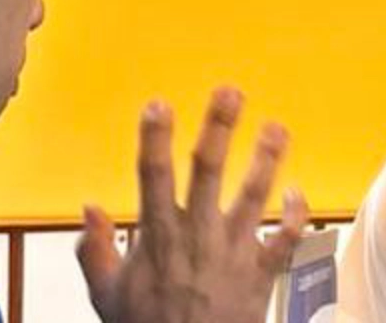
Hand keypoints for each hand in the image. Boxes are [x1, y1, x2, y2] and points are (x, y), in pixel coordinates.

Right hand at [77, 87, 310, 322]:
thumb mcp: (105, 294)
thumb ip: (94, 249)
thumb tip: (89, 208)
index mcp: (156, 236)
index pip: (151, 174)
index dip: (154, 137)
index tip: (158, 104)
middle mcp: (196, 236)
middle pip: (208, 170)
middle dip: (219, 127)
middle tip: (230, 92)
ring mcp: (232, 252)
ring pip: (253, 194)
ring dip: (267, 158)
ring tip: (277, 128)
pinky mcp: (260, 272)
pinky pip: (285, 238)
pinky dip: (294, 215)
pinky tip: (296, 192)